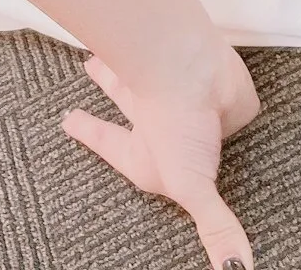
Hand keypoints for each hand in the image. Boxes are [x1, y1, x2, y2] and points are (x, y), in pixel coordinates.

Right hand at [63, 44, 262, 268]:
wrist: (190, 67)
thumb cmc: (172, 118)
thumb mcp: (187, 184)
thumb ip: (212, 226)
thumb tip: (234, 268)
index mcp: (144, 148)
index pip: (108, 142)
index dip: (88, 132)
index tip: (66, 119)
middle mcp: (159, 120)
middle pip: (126, 101)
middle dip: (108, 87)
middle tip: (91, 69)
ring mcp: (182, 99)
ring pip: (160, 84)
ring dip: (145, 68)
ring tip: (126, 52)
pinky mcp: (213, 87)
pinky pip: (207, 87)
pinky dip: (206, 77)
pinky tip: (203, 68)